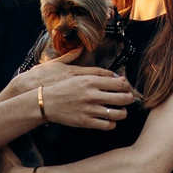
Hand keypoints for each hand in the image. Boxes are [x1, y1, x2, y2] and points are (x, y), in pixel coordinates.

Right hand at [5, 61, 135, 129]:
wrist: (43, 103)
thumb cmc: (55, 86)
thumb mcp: (65, 68)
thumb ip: (76, 59)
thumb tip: (80, 48)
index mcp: (89, 80)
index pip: (117, 81)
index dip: (125, 83)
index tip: (126, 85)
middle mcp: (92, 94)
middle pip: (122, 96)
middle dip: (129, 98)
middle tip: (129, 98)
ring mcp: (90, 109)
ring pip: (117, 113)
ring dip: (123, 112)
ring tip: (122, 111)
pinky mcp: (86, 122)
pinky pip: (107, 124)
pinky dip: (112, 123)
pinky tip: (110, 120)